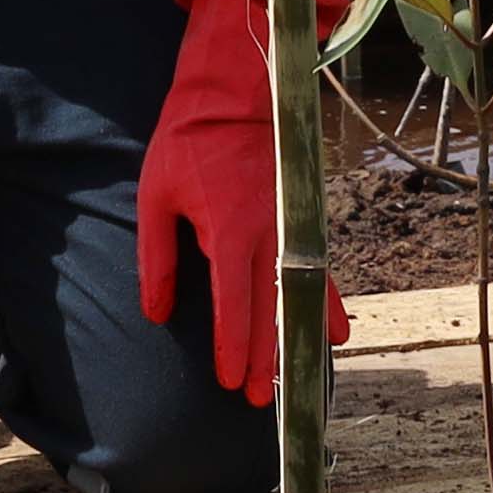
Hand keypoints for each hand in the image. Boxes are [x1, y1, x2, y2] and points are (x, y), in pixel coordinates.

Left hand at [137, 0, 349, 401]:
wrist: (234, 90)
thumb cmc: (186, 142)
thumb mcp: (156, 197)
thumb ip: (158, 259)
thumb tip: (160, 313)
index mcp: (230, 230)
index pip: (235, 304)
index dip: (234, 348)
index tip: (232, 385)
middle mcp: (270, 232)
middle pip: (273, 309)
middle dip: (268, 358)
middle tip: (264, 402)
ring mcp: (292, 223)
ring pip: (302, 293)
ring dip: (300, 338)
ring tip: (302, 380)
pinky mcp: (300, 216)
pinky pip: (318, 267)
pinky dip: (326, 302)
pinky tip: (336, 331)